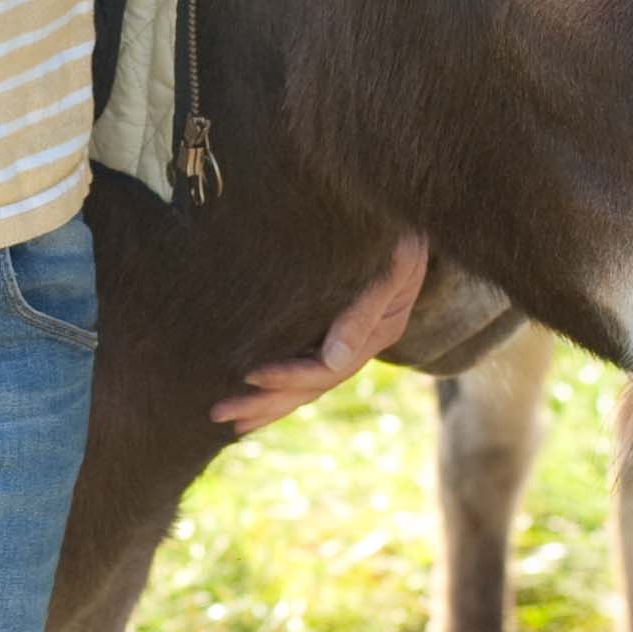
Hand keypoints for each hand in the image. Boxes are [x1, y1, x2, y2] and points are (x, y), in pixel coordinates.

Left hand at [211, 228, 429, 433]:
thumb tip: (331, 360)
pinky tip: (253, 390)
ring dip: (267, 402)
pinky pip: (305, 365)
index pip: (327, 369)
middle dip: (265, 403)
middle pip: (311, 386)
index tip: (250, 376)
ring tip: (228, 418)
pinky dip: (280, 383)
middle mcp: (362, 345)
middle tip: (219, 413)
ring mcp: (350, 340)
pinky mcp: (335, 329)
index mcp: (378, 333)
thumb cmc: (402, 233)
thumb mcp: (394, 266)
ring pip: (307, 383)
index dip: (288, 375)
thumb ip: (365, 311)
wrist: (413, 213)